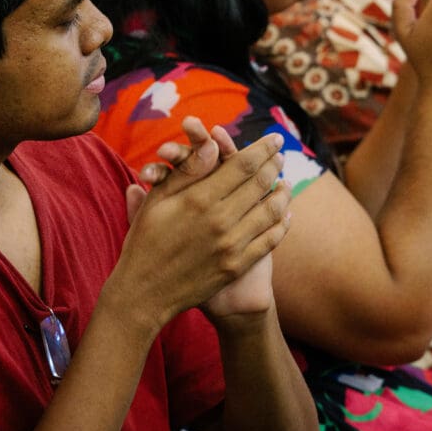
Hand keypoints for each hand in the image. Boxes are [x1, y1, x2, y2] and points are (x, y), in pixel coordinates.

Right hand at [116, 120, 289, 327]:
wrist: (145, 292)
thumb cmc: (145, 240)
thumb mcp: (158, 200)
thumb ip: (188, 172)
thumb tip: (213, 144)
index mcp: (199, 199)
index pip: (242, 165)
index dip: (262, 149)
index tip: (275, 139)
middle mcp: (220, 220)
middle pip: (259, 184)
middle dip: (274, 165)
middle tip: (282, 155)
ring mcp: (232, 245)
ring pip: (270, 211)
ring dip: (282, 193)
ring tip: (286, 182)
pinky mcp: (237, 266)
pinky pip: (269, 240)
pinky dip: (281, 224)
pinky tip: (285, 214)